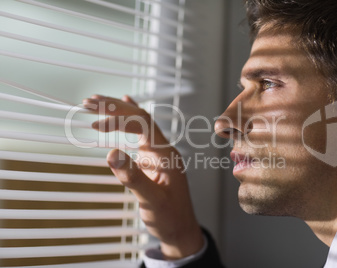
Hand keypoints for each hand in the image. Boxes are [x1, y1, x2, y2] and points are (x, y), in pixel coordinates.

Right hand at [83, 95, 203, 258]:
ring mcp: (158, 153)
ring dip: (118, 111)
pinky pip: (141, 132)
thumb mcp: (151, 201)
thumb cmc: (169, 218)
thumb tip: (111, 153)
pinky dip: (130, 117)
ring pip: (139, 122)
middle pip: (140, 117)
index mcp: (165, 154)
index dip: (118, 119)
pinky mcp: (152, 159)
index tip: (94, 124)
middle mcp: (163, 149)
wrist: (180, 230)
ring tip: (95, 102)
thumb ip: (133, 178)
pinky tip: (126, 103)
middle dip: (115, 107)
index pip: (142, 124)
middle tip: (88, 102)